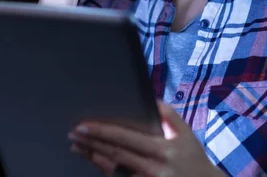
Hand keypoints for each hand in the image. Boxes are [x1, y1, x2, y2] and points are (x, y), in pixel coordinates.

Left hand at [68, 100, 223, 176]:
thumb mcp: (186, 133)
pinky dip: (104, 170)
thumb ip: (169, 114)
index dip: (102, 132)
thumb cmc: (194, 158)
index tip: (83, 125)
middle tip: (72, 134)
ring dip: (93, 157)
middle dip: (91, 143)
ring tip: (76, 147)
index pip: (125, 138)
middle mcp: (154, 167)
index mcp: (162, 149)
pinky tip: (93, 160)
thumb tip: (150, 98)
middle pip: (114, 154)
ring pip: (114, 170)